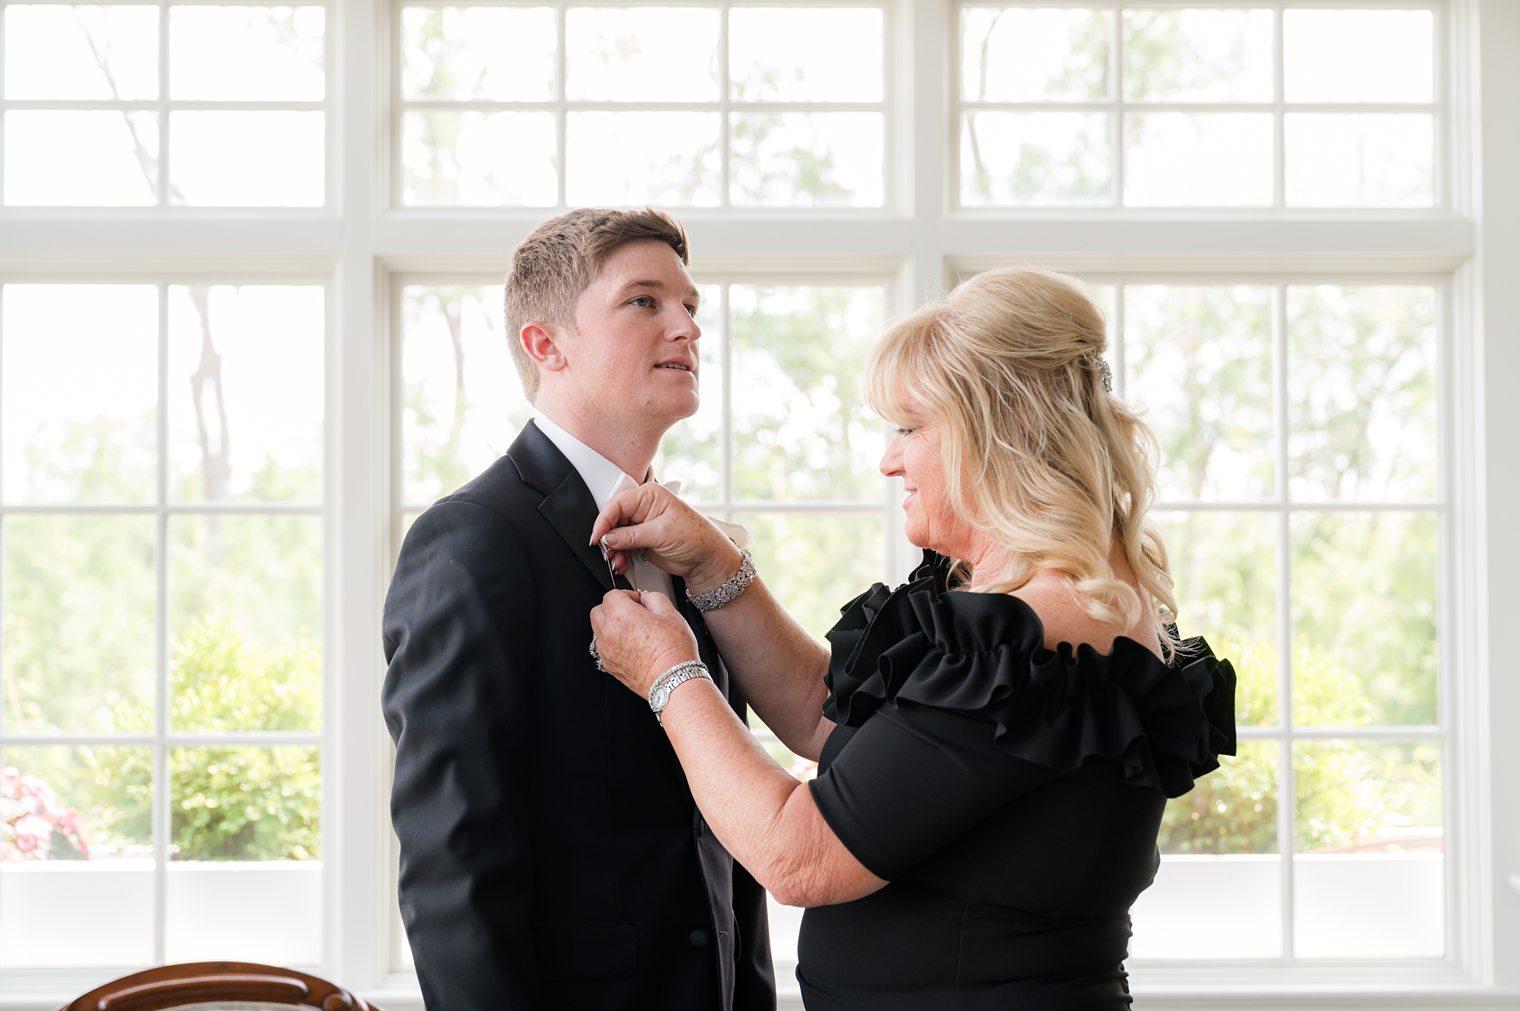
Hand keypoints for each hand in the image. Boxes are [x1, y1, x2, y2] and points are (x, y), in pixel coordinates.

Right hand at [589, 483, 742, 593]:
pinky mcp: (643, 540)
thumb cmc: (696, 537)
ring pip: (617, 535)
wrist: (708, 559)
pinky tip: (622, 563)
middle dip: (608, 537)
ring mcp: (643, 524)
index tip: (597, 537)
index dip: (604, 520)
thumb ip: (632, 536)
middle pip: (614, 519)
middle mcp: (644, 508)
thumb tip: (608, 537)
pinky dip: (620, 556)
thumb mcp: (662, 534)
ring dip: (614, 549)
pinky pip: (624, 546)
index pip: (618, 504)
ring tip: (617, 561)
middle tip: (606, 551)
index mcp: (650, 496)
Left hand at [589, 589, 700, 697]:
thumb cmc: (673, 650)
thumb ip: (654, 598)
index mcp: (621, 615)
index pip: (612, 595)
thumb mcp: (671, 613)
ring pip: (598, 630)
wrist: (673, 680)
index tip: (638, 601)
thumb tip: (646, 598)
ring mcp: (606, 651)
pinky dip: (611, 643)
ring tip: (631, 630)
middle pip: (598, 611)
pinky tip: (630, 645)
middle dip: (613, 608)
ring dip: (610, 625)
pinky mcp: (609, 666)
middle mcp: (608, 633)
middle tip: (632, 612)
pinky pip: (603, 648)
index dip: (627, 595)